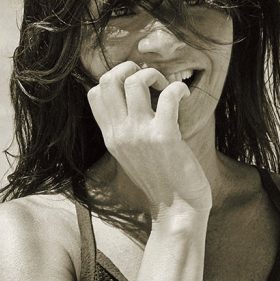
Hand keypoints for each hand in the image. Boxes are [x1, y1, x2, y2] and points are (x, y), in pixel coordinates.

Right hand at [86, 60, 212, 218]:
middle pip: (108, 80)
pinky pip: (168, 95)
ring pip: (135, 80)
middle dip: (130, 69)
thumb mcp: (132, 157)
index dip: (115, 80)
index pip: (94, 93)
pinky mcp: (164, 137)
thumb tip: (132, 100)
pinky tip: (184, 96)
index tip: (135, 89)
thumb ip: (126, 131)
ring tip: (166, 89)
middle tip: (150, 82)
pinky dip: (178, 88)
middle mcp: (120, 135)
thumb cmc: (162, 182)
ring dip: (154, 75)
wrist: (178, 211)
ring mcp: (140, 135)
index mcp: (111, 138)